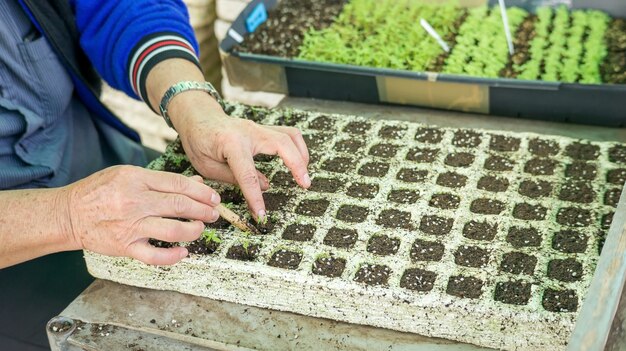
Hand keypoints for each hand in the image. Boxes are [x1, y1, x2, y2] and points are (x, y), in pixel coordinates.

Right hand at [66, 165, 220, 264]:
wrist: (68, 214)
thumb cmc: (99, 191)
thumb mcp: (128, 175)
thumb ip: (162, 180)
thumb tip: (195, 181)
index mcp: (136, 180)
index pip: (178, 184)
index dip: (201, 191)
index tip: (213, 198)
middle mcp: (135, 202)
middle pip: (180, 205)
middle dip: (203, 210)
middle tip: (214, 213)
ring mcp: (131, 226)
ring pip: (173, 230)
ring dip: (194, 230)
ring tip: (200, 228)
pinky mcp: (126, 247)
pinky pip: (155, 256)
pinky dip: (173, 256)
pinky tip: (184, 252)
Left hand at [144, 59, 309, 220]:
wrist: (198, 118)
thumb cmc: (199, 142)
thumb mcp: (208, 166)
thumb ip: (235, 178)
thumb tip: (264, 187)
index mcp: (231, 143)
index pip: (248, 175)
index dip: (256, 197)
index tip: (262, 214)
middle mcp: (249, 132)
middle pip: (282, 145)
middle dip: (297, 165)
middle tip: (305, 185)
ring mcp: (258, 127)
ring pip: (290, 135)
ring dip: (302, 154)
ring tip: (305, 175)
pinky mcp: (264, 129)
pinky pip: (287, 134)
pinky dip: (297, 147)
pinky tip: (299, 162)